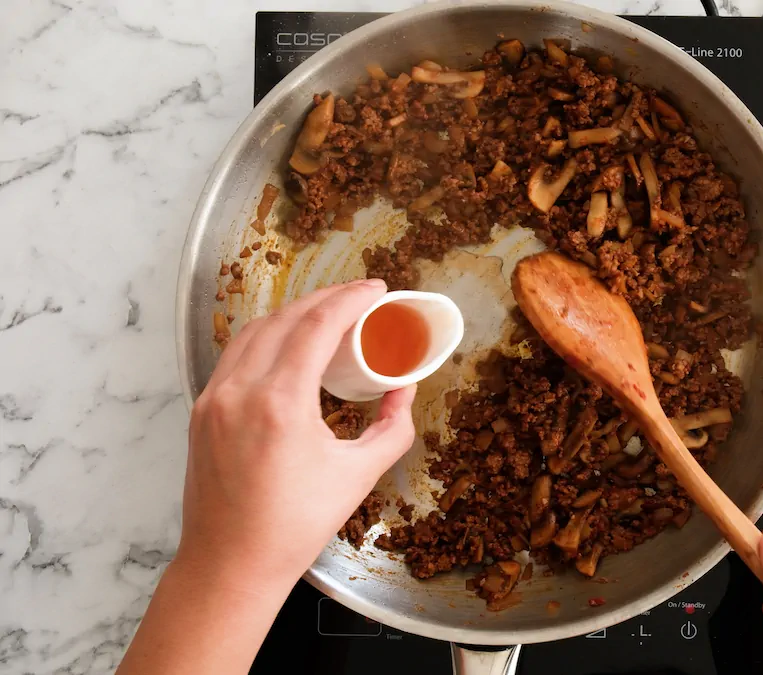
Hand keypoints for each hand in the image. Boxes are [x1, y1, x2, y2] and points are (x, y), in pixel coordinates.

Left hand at [179, 279, 416, 591]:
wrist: (231, 564)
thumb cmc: (294, 526)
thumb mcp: (359, 474)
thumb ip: (392, 427)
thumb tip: (405, 390)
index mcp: (279, 404)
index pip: (316, 326)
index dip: (350, 299)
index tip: (376, 290)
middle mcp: (239, 392)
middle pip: (284, 318)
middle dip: (325, 299)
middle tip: (359, 298)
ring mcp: (214, 399)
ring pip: (254, 331)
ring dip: (293, 314)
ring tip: (327, 314)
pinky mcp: (202, 411)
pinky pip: (236, 355)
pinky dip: (267, 338)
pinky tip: (290, 346)